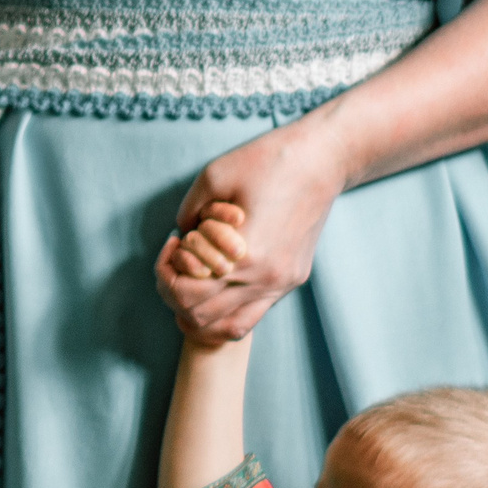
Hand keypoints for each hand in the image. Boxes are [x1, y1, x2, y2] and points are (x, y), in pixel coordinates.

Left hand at [160, 121, 353, 341]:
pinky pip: (251, 315)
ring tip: (192, 278)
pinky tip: (216, 286)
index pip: (185, 291)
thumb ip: (187, 213)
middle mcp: (264, 279)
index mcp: (243, 255)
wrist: (321, 160)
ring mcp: (281, 284)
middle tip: (176, 259)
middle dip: (174, 290)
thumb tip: (181, 236)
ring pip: (227, 327)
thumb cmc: (266, 161)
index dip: (166, 269)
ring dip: (198, 309)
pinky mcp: (292, 280)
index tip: (174, 241)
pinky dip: (225, 311)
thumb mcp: (212, 177)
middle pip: (199, 315)